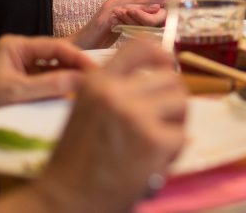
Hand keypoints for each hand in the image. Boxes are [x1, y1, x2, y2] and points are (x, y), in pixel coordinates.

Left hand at [0, 35, 93, 126]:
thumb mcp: (16, 93)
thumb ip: (50, 85)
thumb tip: (84, 81)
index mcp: (16, 46)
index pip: (56, 46)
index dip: (78, 58)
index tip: (97, 70)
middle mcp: (18, 54)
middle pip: (56, 58)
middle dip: (75, 70)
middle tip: (96, 82)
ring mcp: (18, 70)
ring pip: (51, 73)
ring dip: (66, 82)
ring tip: (85, 93)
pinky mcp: (17, 86)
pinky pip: (43, 86)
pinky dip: (55, 92)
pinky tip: (67, 101)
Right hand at [32, 42, 186, 212]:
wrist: (64, 200)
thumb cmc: (75, 161)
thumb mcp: (86, 110)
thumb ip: (115, 91)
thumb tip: (157, 78)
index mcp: (98, 82)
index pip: (140, 47)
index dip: (162, 55)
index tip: (169, 66)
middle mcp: (116, 92)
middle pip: (170, 79)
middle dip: (172, 100)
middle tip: (162, 123)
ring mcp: (136, 115)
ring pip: (181, 103)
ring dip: (175, 124)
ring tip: (156, 144)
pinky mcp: (154, 141)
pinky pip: (181, 137)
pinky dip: (172, 153)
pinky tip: (151, 164)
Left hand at [114, 0, 185, 26]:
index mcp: (167, 15)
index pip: (152, 21)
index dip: (141, 15)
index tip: (130, 9)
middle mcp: (160, 23)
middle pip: (142, 26)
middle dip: (129, 18)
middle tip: (117, 11)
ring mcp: (152, 23)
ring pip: (136, 26)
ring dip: (124, 19)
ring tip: (114, 12)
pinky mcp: (145, 21)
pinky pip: (133, 24)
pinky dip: (124, 20)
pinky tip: (114, 16)